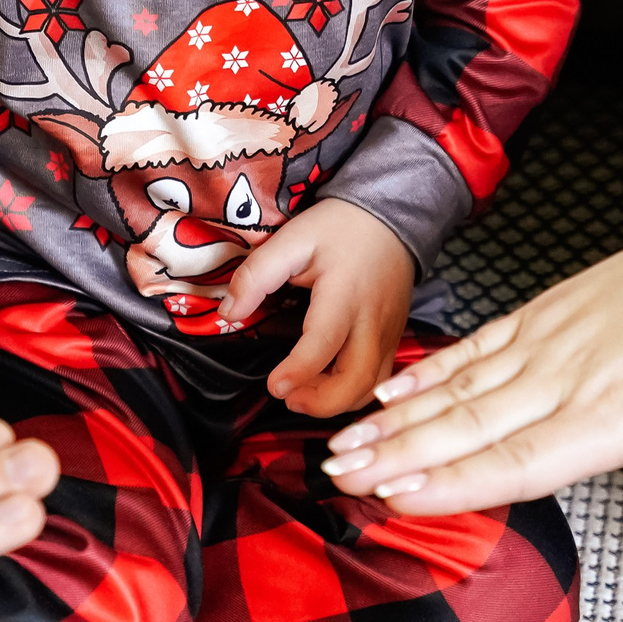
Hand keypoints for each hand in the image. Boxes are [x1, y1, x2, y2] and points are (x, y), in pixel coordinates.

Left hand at [216, 198, 413, 416]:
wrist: (392, 218)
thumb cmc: (339, 228)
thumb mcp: (292, 239)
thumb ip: (257, 275)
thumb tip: (229, 312)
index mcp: (344, 295)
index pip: (325, 343)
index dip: (299, 371)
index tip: (274, 386)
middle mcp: (372, 321)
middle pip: (358, 379)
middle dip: (322, 402)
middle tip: (288, 399)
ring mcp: (388, 334)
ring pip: (372, 386)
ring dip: (338, 403)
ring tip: (302, 397)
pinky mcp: (393, 339)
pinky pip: (379, 379)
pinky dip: (353, 394)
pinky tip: (326, 388)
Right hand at [317, 75, 622, 549]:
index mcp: (619, 413)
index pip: (522, 459)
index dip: (456, 483)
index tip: (398, 497)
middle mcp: (572, 377)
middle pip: (470, 425)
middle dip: (396, 456)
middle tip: (337, 477)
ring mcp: (552, 341)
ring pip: (459, 388)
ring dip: (394, 421)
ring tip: (341, 446)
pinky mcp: (544, 314)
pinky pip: (474, 349)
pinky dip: (426, 374)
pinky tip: (383, 394)